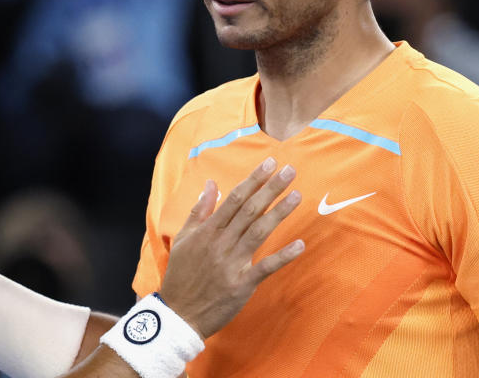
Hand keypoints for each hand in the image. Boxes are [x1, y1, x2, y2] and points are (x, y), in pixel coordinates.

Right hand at [159, 157, 302, 338]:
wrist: (178, 313)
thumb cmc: (181, 274)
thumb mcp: (183, 238)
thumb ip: (199, 210)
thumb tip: (210, 184)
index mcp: (207, 230)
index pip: (234, 198)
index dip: (253, 180)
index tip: (270, 164)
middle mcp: (221, 243)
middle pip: (249, 210)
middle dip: (271, 189)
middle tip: (290, 171)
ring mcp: (232, 263)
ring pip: (259, 232)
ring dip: (279, 213)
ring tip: (297, 195)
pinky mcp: (241, 284)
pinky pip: (265, 267)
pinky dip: (283, 256)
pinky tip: (300, 244)